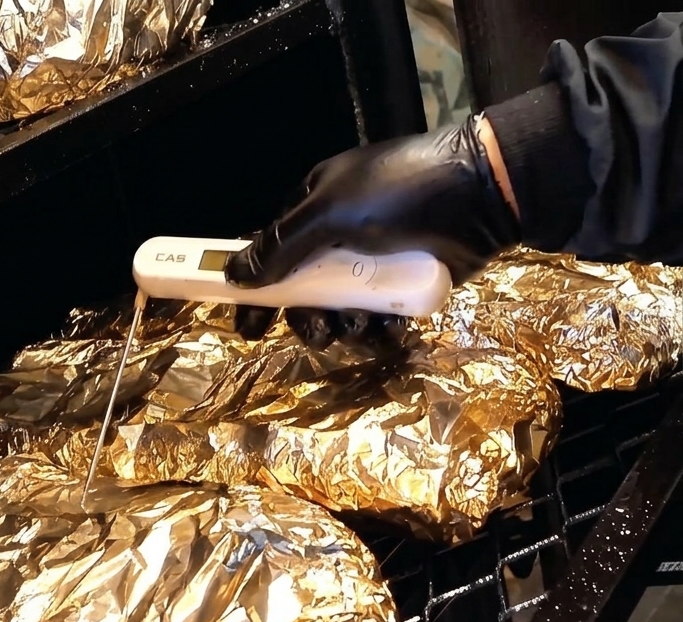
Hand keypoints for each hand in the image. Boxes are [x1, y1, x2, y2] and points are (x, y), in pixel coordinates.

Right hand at [226, 115, 519, 347]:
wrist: (483, 195)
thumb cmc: (400, 193)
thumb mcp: (330, 215)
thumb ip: (280, 247)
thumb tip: (232, 274)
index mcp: (313, 207)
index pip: (270, 252)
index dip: (256, 291)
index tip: (248, 326)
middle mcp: (337, 236)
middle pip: (303, 289)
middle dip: (306, 317)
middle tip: (318, 333)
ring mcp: (371, 261)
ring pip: (338, 307)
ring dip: (344, 323)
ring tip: (361, 323)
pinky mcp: (402, 282)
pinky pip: (376, 314)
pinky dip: (377, 327)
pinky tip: (387, 328)